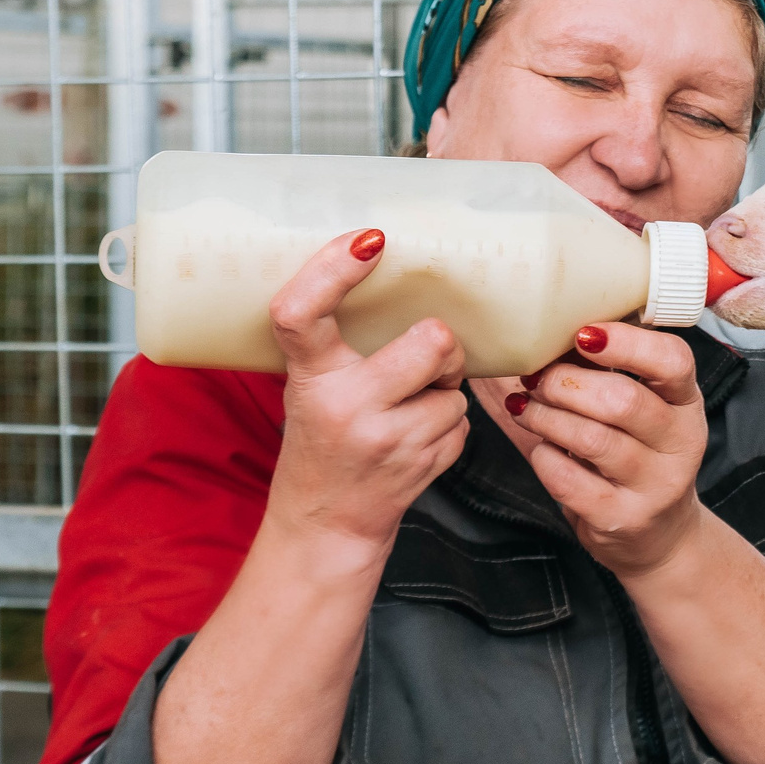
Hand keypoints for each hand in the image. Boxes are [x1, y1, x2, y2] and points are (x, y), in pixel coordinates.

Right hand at [262, 229, 470, 572]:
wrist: (327, 522)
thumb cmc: (322, 440)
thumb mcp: (310, 387)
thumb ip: (337, 343)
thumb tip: (386, 267)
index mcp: (310, 378)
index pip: (302, 313)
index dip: (332, 270)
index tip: (369, 240)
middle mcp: (347, 407)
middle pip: (433, 342)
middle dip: (442, 345)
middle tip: (427, 353)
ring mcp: (389, 441)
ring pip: (455, 391)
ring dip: (442, 395)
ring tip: (407, 410)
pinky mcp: (424, 466)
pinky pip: (462, 424)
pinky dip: (446, 426)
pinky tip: (414, 438)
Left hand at [506, 324, 711, 578]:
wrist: (659, 536)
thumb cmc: (636, 456)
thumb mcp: (639, 411)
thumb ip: (600, 371)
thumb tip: (537, 329)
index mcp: (686, 402)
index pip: (673, 361)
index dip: (626, 343)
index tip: (583, 334)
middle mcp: (680, 443)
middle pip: (622, 400)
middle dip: (566, 383)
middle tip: (537, 378)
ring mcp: (655, 485)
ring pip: (592, 439)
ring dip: (547, 417)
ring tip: (527, 408)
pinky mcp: (623, 519)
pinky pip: (569, 480)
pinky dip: (544, 457)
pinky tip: (542, 449)